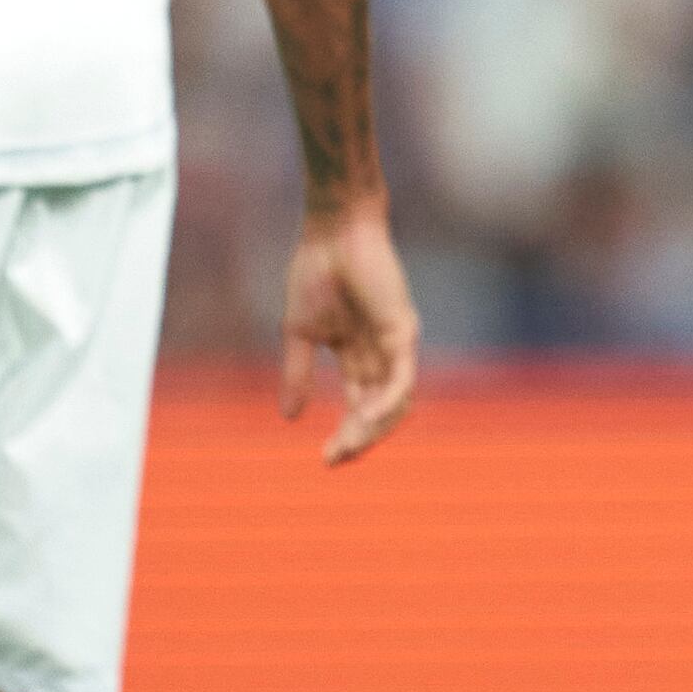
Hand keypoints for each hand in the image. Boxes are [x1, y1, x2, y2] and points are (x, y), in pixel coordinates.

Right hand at [280, 192, 421, 465]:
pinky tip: (366, 419)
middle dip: (360, 439)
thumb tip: (288, 418)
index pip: (360, 405)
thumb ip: (297, 374)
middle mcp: (381, 353)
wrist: (332, 232)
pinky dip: (387, 402)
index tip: (325, 459)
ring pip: (395, 402)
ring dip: (374, 428)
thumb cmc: (315, 271)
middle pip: (380, 410)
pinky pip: (401, 378)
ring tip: (348, 445)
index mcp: (358, 353)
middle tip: (335, 458)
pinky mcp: (403, 331)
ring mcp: (395, 343)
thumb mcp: (299, 333)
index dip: (346, 433)